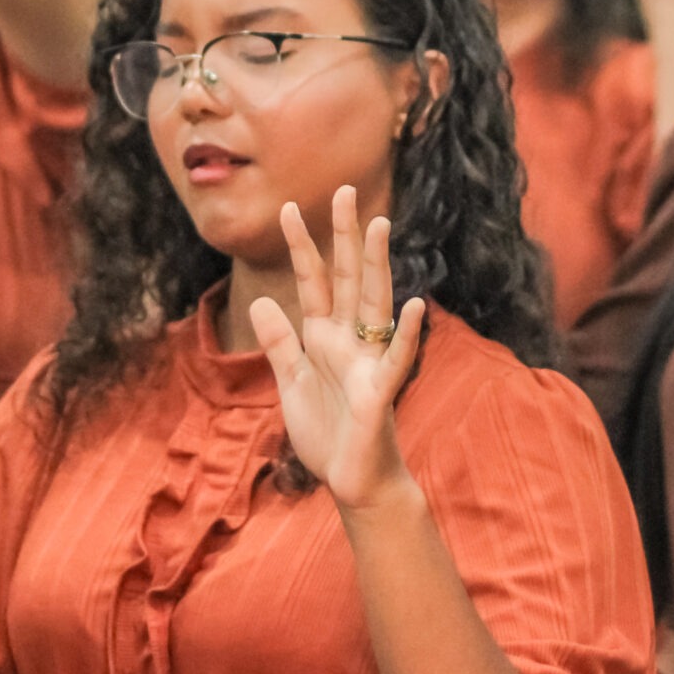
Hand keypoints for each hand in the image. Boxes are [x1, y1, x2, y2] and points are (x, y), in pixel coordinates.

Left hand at [248, 186, 428, 511]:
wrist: (353, 483)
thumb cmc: (327, 435)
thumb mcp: (291, 384)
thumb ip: (279, 345)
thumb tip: (260, 302)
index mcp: (325, 338)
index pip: (313, 282)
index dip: (302, 247)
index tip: (288, 207)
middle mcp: (350, 341)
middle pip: (348, 279)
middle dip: (344, 236)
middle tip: (343, 190)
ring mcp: (367, 363)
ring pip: (373, 305)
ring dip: (377, 266)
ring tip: (379, 226)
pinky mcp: (379, 394)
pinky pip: (395, 359)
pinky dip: (405, 335)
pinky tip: (412, 306)